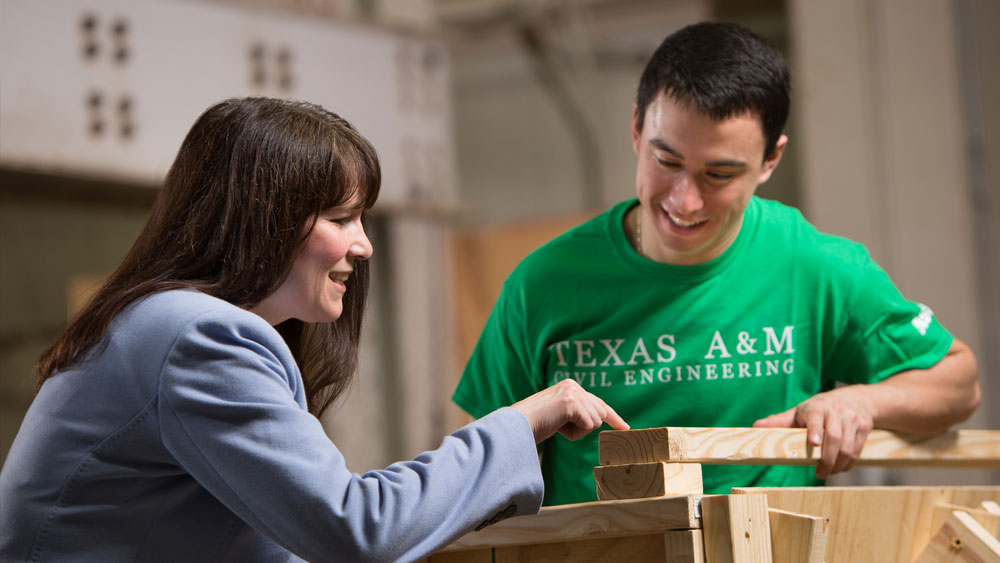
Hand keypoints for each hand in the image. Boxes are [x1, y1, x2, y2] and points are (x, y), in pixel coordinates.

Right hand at [511, 379, 628, 442]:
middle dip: (585, 427)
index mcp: (570, 386)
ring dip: (577, 432)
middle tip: (560, 426)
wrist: (516, 427)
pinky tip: (557, 427)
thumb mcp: (559, 415)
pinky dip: (574, 434)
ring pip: (594, 422)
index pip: (598, 402)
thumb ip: (576, 413)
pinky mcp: (572, 402)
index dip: (613, 417)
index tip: (625, 427)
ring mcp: (573, 392)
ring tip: (555, 426)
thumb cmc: (534, 425)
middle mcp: (573, 385)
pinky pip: (588, 426)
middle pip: (599, 413)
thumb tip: (598, 419)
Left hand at [753, 385, 874, 478]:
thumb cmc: (819, 408)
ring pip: (847, 446)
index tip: (814, 443)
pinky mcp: (864, 427)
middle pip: (834, 437)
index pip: (815, 417)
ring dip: (838, 464)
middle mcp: (835, 411)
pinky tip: (840, 467)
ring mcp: (851, 419)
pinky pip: (857, 449)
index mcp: (816, 407)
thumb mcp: (799, 411)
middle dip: (827, 458)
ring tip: (828, 472)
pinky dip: (849, 462)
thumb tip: (755, 426)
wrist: (855, 398)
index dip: (815, 430)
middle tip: (820, 473)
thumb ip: (780, 421)